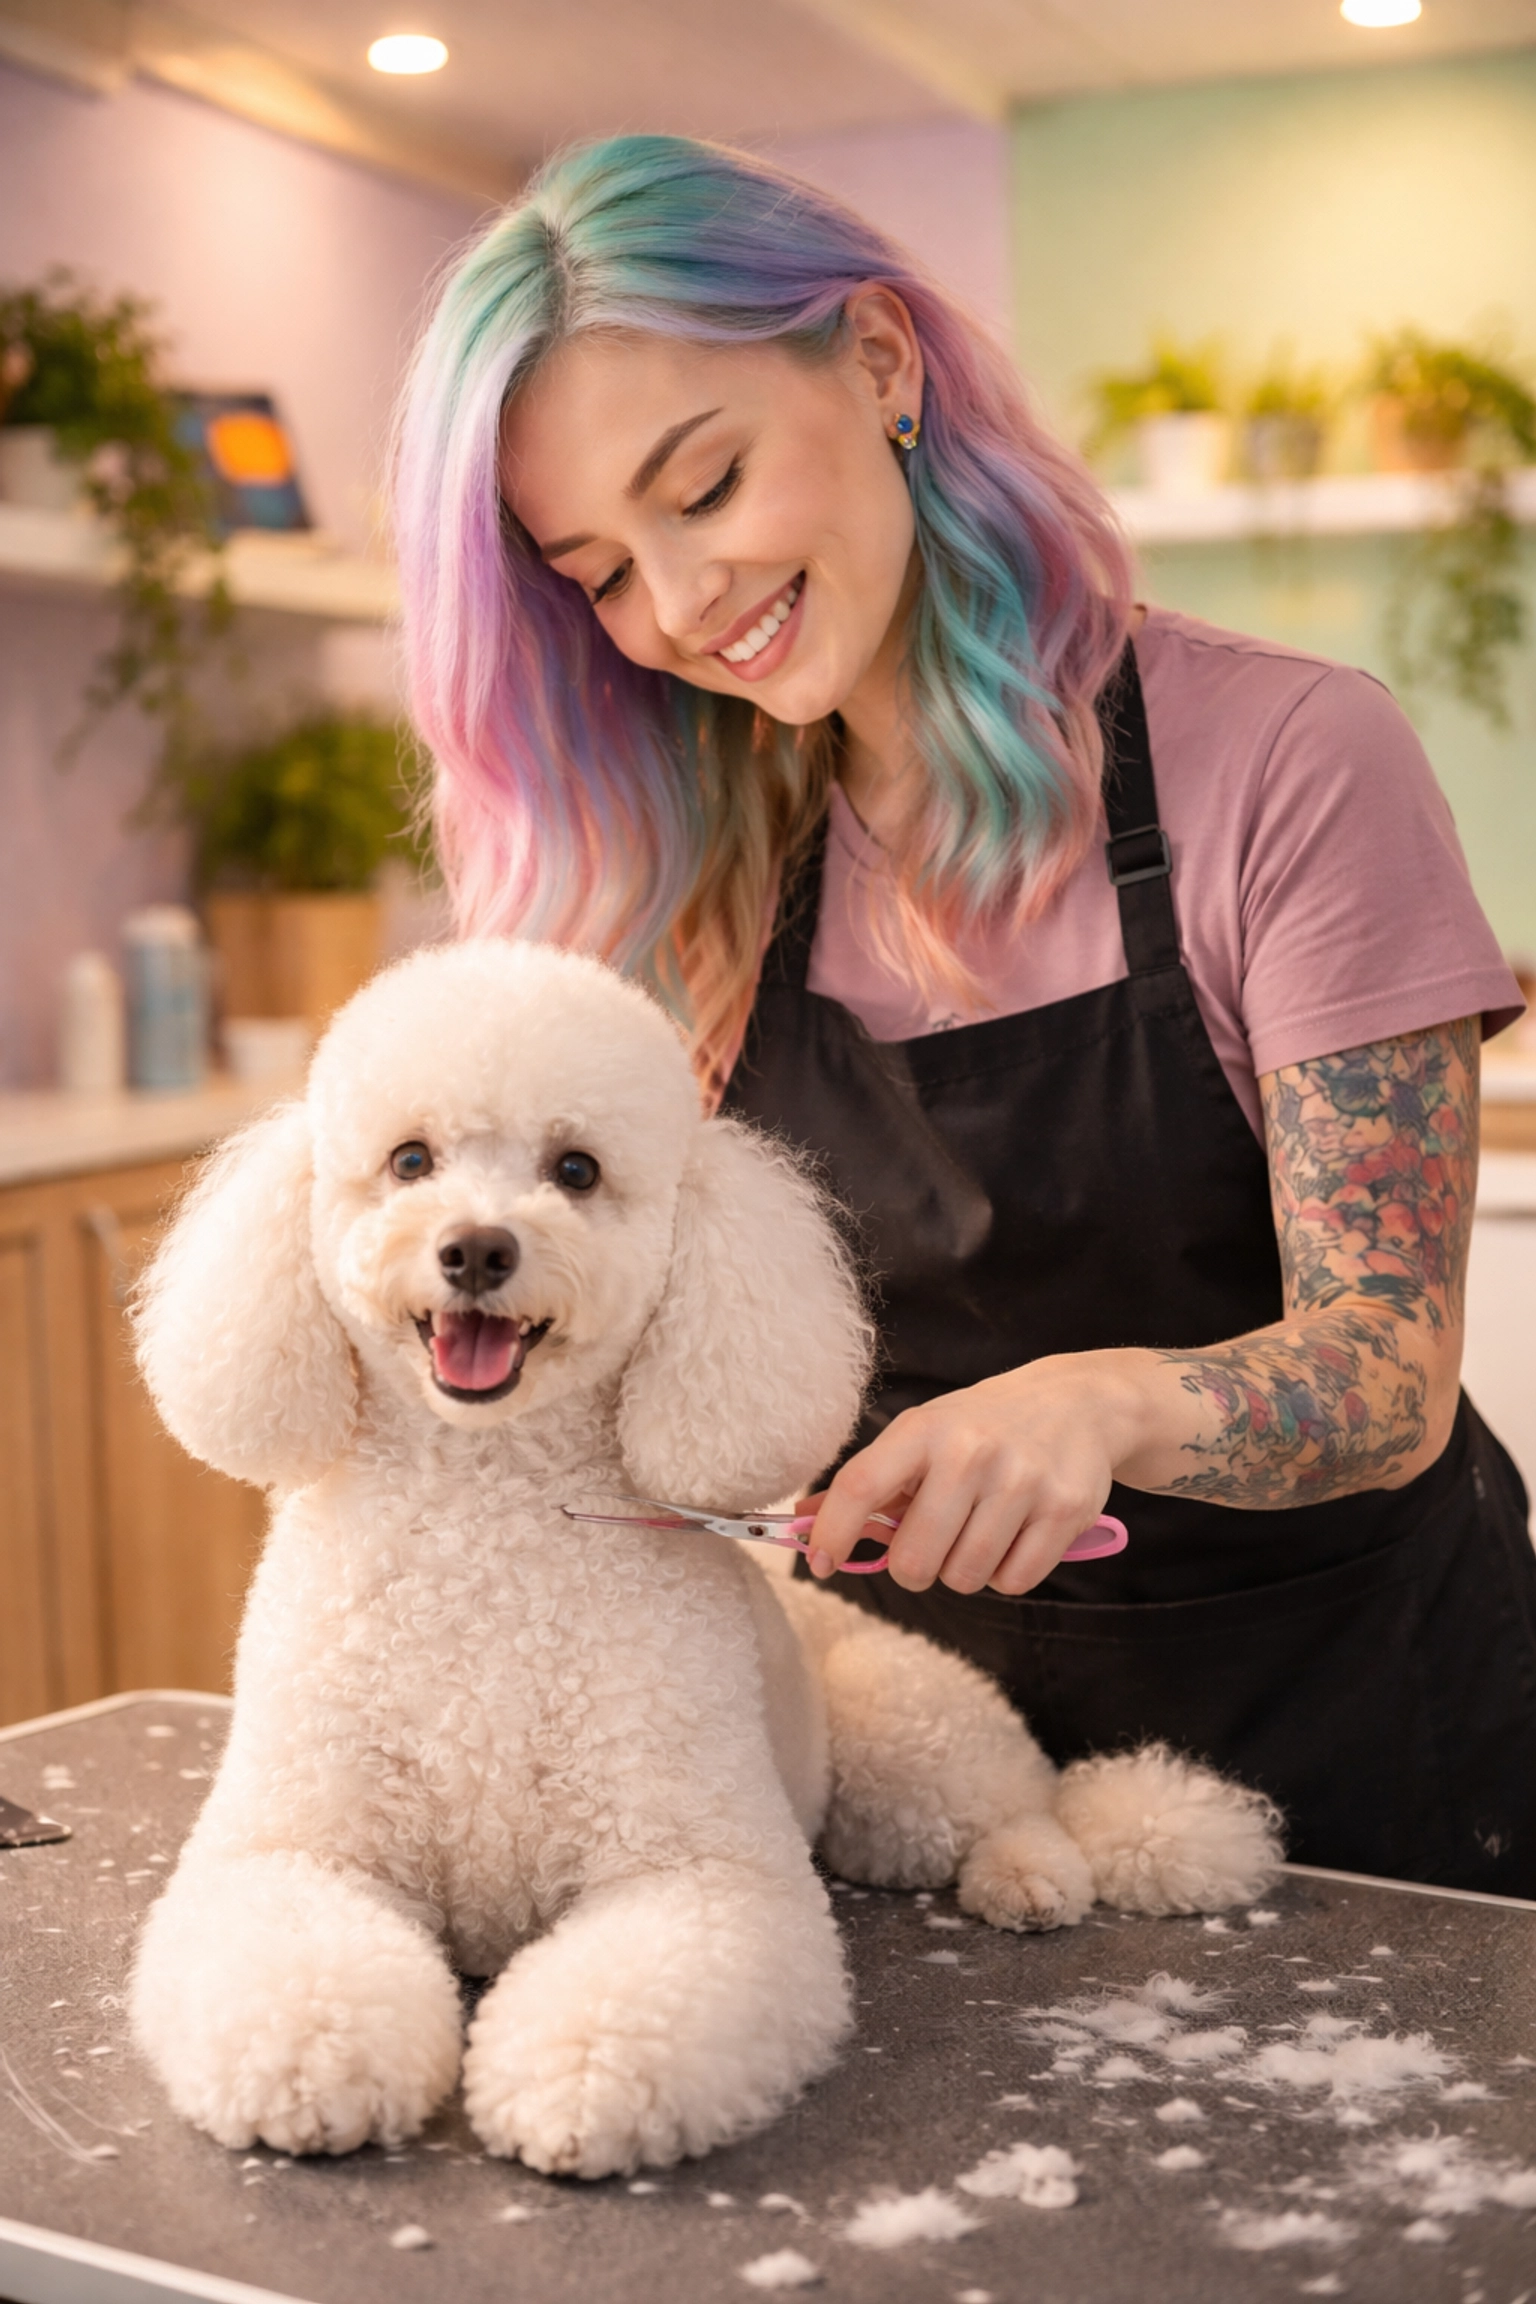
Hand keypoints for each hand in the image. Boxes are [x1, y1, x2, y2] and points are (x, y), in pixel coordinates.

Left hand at [803, 1352, 1151, 1597]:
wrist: (1077, 1404)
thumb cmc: (983, 1427)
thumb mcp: (923, 1436)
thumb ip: (870, 1483)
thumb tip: (804, 1521)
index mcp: (924, 1430)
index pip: (860, 1486)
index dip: (833, 1533)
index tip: (822, 1563)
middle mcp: (971, 1452)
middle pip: (915, 1561)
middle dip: (914, 1568)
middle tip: (929, 1546)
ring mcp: (1022, 1482)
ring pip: (965, 1577)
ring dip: (963, 1569)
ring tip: (977, 1532)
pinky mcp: (1065, 1510)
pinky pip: (1013, 1581)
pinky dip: (1007, 1572)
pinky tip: (1015, 1535)